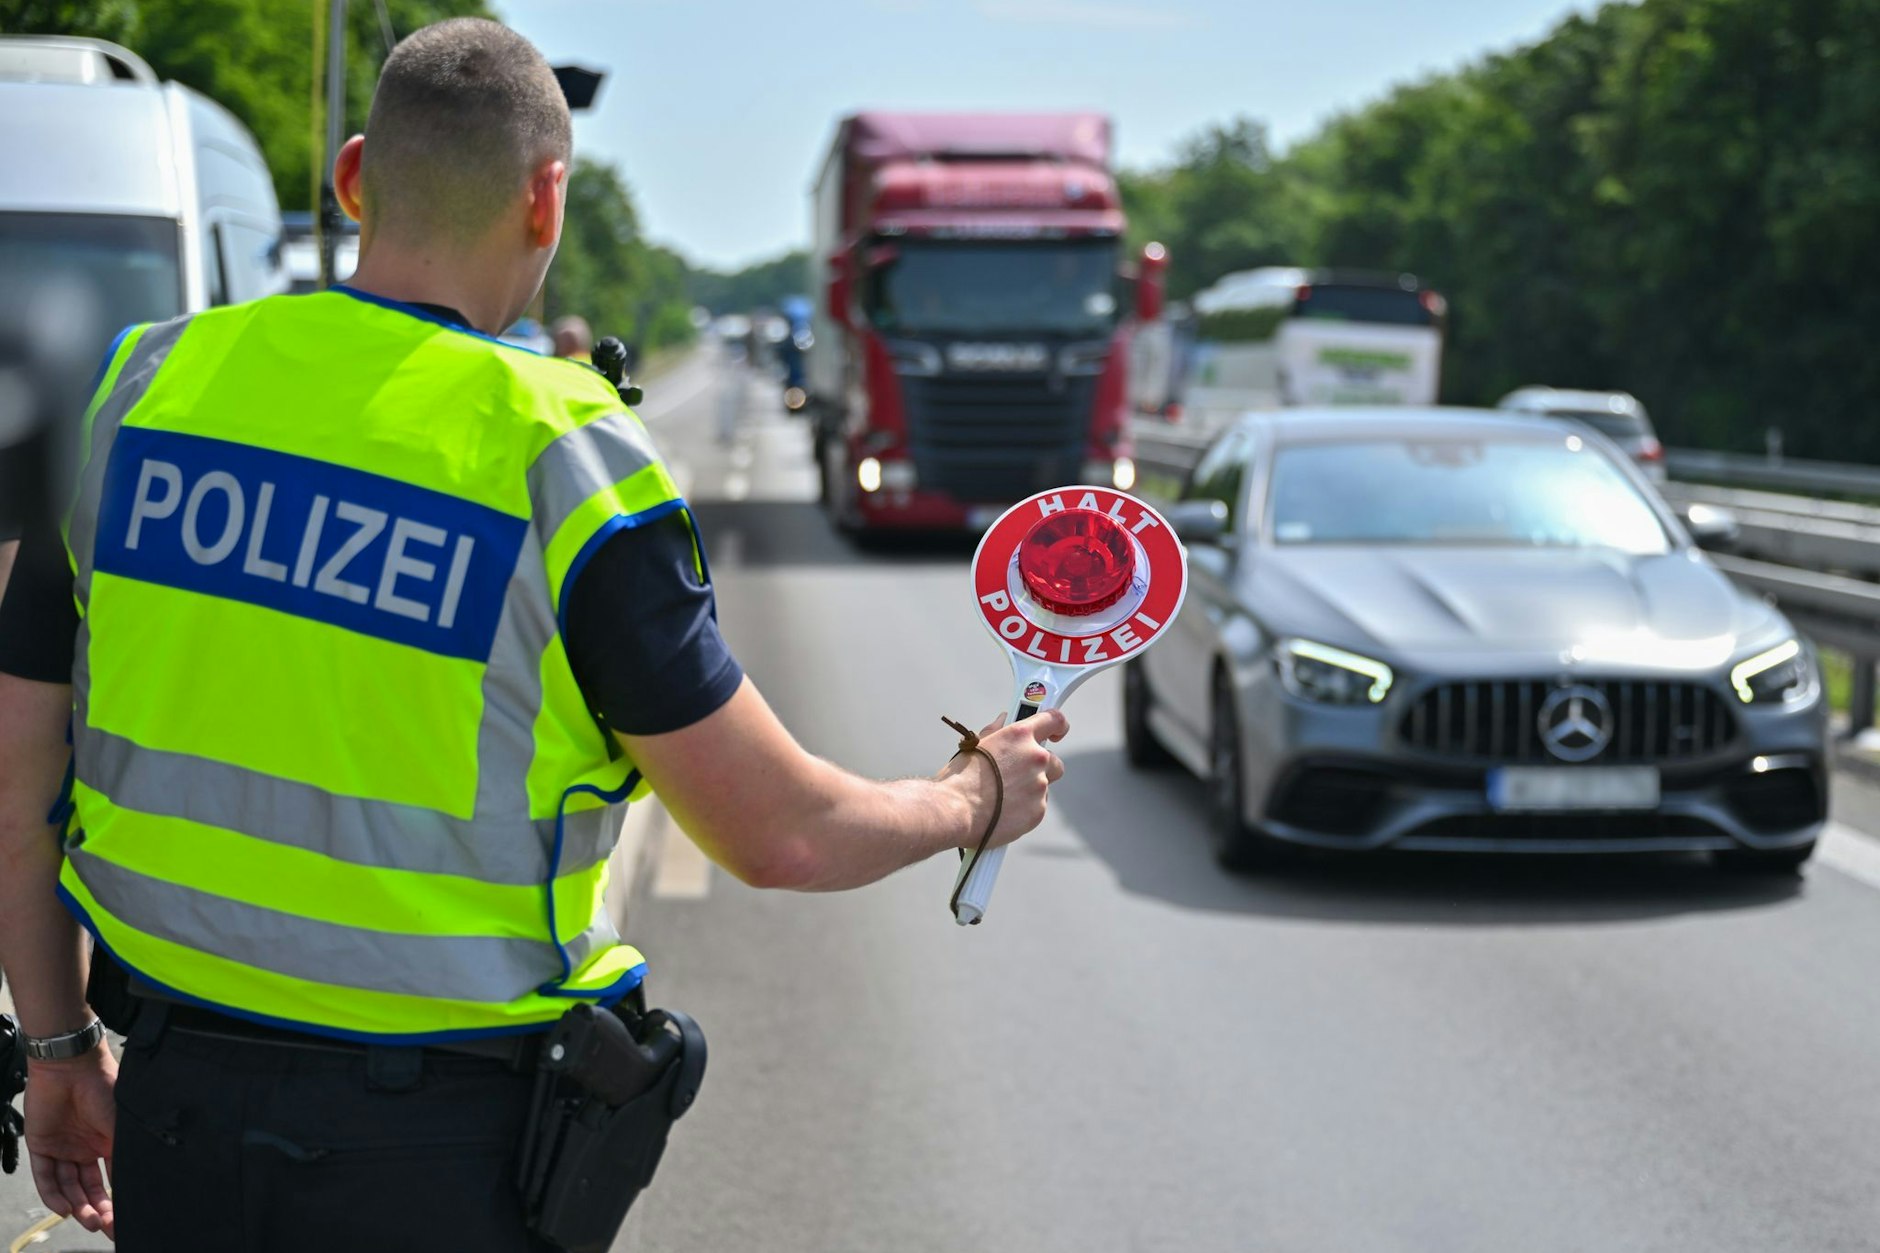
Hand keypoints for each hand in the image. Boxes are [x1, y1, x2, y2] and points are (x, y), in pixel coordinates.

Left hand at [26, 1046, 116, 1238]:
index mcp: (108, 1143)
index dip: (117, 1200)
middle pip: (89, 1188)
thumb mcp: (120, 1124)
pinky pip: (46, 1178)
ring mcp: (64, 1149)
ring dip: (78, 1205)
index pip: (112, 1179)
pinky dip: (54, 1195)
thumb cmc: (103, 1088)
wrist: (71, 1067)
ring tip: (89, 1220)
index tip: (122, 1221)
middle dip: (97, 1209)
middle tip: (105, 1226)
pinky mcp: (41, 1147)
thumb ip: (122, 1153)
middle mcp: (86, 1149)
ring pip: (69, 1187)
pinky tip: (64, 1209)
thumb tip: (137, 1181)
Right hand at [944, 710, 1068, 849]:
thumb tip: (1003, 720)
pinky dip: (1024, 809)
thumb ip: (996, 732)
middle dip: (1041, 767)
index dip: (1058, 726)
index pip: (1053, 720)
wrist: (954, 811)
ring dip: (1029, 790)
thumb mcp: (974, 746)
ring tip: (1001, 798)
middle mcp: (1035, 758)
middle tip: (1016, 776)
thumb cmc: (959, 779)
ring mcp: (1039, 785)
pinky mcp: (1038, 811)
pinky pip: (1037, 807)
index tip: (1057, 733)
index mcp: (1020, 736)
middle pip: (1053, 761)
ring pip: (1043, 786)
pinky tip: (1003, 811)